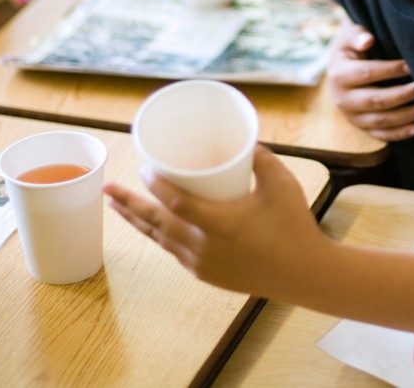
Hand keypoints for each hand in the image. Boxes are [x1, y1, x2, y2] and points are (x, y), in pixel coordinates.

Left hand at [104, 146, 326, 295]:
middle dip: (129, 203)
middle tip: (108, 187)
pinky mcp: (206, 274)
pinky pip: (174, 252)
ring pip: (160, 239)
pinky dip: (159, 236)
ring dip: (138, 221)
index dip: (154, 185)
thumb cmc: (295, 226)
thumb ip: (260, 157)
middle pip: (156, 222)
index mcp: (220, 223)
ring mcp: (203, 263)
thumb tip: (241, 140)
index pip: (174, 202)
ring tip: (118, 206)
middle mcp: (204, 246)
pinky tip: (153, 226)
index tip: (144, 168)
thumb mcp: (281, 183)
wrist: (305, 274)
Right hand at [327, 23, 413, 140]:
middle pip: (376, 100)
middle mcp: (342, 99)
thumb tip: (368, 41)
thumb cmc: (351, 47)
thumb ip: (358, 35)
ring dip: (408, 116)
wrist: (339, 68)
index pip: (367, 73)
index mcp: (338, 75)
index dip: (391, 70)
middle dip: (403, 95)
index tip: (412, 66)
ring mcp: (352, 117)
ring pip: (382, 120)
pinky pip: (381, 134)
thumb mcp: (349, 36)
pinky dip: (400, 134)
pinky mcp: (361, 127)